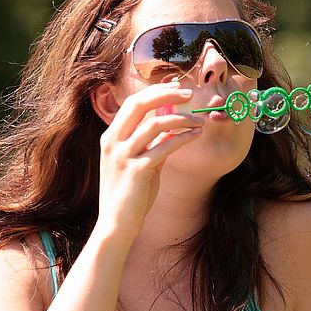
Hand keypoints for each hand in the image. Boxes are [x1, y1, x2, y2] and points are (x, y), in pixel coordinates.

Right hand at [96, 83, 203, 244]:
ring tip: (200, 121)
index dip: (155, 91)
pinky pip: (164, 147)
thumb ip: (150, 143)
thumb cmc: (129, 193)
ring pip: (155, 124)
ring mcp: (124, 156)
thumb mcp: (137, 162)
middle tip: (189, 93)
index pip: (133, 103)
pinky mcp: (138, 171)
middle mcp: (113, 143)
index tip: (176, 87)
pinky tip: (195, 135)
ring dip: (181, 119)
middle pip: (140, 105)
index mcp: (110, 137)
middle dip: (166, 95)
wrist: (116, 224)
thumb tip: (170, 126)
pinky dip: (182, 138)